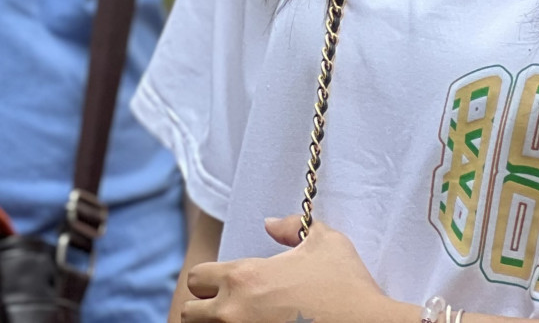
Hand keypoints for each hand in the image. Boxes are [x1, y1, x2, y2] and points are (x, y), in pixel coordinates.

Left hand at [173, 216, 413, 322]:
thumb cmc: (348, 286)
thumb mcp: (326, 242)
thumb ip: (292, 226)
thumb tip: (270, 225)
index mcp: (243, 278)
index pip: (195, 279)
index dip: (209, 282)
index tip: (226, 287)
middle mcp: (234, 311)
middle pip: (190, 314)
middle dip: (205, 311)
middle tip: (228, 311)